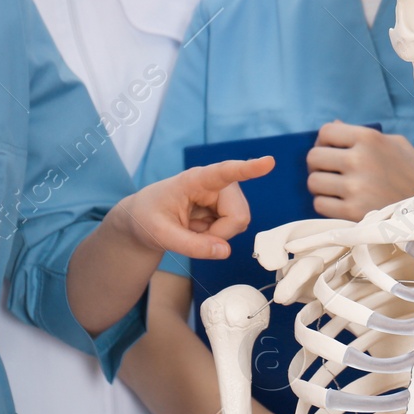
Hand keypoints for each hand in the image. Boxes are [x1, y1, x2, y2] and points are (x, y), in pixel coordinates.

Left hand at [117, 157, 273, 259]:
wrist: (144, 219)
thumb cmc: (148, 218)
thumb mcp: (161, 235)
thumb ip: (191, 246)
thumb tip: (225, 251)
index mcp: (195, 180)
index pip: (224, 172)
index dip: (248, 168)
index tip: (268, 162)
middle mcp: (216, 184)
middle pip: (238, 214)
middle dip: (220, 233)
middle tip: (192, 234)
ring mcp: (224, 195)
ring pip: (239, 222)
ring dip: (218, 234)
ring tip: (193, 228)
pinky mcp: (227, 206)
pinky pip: (234, 227)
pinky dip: (217, 235)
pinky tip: (199, 228)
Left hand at [307, 121, 413, 220]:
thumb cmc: (413, 174)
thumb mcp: (395, 144)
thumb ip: (362, 134)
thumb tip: (333, 125)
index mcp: (369, 137)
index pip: (326, 132)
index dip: (324, 142)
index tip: (332, 152)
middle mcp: (358, 159)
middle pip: (313, 157)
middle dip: (320, 165)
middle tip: (332, 173)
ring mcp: (354, 187)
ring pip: (313, 182)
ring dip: (322, 187)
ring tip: (337, 190)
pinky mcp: (352, 212)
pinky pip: (320, 205)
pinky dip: (326, 205)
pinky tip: (341, 204)